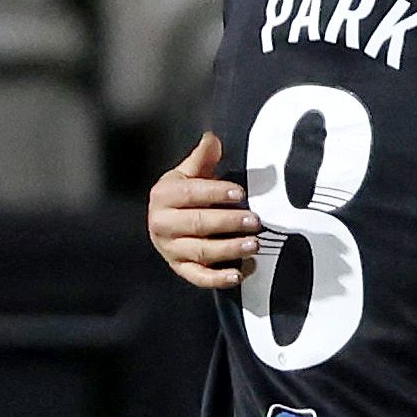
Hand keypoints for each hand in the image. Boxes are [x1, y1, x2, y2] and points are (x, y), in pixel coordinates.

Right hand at [148, 132, 256, 287]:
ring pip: (201, 252)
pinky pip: (199, 277)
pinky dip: (219, 279)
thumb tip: (212, 138)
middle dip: (228, 223)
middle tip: (254, 220)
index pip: (190, 193)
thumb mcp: (189, 173)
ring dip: (229, 249)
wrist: (166, 221)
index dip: (215, 193)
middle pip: (197, 224)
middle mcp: (162, 224)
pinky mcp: (180, 269)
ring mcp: (170, 250)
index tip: (239, 193)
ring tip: (254, 245)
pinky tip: (239, 274)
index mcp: (164, 196)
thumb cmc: (183, 195)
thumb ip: (202, 157)